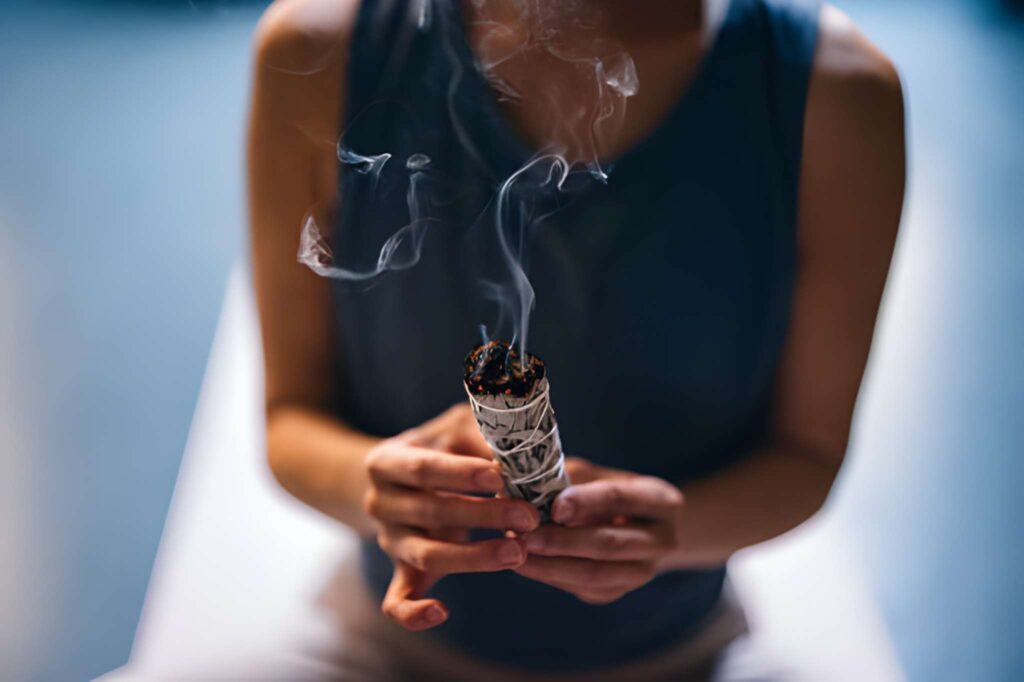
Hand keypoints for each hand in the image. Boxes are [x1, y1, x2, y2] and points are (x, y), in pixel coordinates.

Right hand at [364, 404, 540, 629]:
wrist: (402, 477)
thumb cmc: (441, 447)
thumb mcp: (456, 429)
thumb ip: (482, 437)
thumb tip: (522, 451)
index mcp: (387, 461)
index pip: (422, 468)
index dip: (460, 474)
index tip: (500, 477)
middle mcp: (380, 503)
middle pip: (429, 512)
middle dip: (483, 515)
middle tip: (528, 517)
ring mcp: (389, 541)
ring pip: (424, 555)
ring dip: (472, 557)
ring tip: (518, 552)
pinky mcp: (399, 572)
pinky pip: (396, 602)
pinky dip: (413, 614)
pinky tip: (442, 613)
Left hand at [516, 458, 684, 604]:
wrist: (640, 528)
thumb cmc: (612, 492)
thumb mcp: (601, 475)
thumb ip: (574, 477)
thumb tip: (531, 483)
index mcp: (660, 501)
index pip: (621, 499)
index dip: (586, 502)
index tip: (554, 506)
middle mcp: (662, 540)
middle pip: (610, 544)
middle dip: (564, 541)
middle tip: (527, 535)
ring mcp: (643, 572)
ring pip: (596, 574)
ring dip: (553, 565)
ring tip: (519, 552)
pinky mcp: (618, 591)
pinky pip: (583, 588)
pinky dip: (551, 576)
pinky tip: (526, 564)